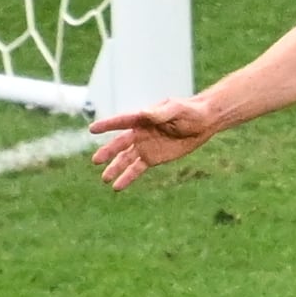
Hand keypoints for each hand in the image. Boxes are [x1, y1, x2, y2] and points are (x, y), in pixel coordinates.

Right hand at [86, 100, 218, 189]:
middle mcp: (139, 133)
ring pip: (125, 159)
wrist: (204, 122)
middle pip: (120, 144)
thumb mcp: (176, 109)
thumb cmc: (190, 111)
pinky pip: (136, 169)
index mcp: (143, 118)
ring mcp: (144, 146)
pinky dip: (127, 177)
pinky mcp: (152, 158)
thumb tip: (145, 113)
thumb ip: (160, 113)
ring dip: (115, 168)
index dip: (107, 125)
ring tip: (105, 179)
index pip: (122, 121)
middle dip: (108, 152)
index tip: (92, 129)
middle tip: (96, 161)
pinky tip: (117, 187)